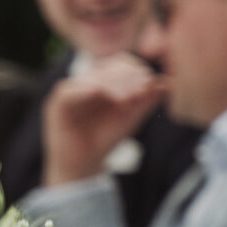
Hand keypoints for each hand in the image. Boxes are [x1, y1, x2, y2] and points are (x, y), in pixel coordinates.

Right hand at [42, 55, 166, 185]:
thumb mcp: (131, 118)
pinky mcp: (57, 103)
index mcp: (103, 80)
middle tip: (140, 91)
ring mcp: (71, 90)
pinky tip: (106, 96)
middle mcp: (87, 80)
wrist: (84, 165)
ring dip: (113, 83)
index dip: (137, 70)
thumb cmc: (106, 139)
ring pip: (93, 76)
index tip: (150, 84)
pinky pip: (71, 90)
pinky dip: (90, 90)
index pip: (122, 62)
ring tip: (126, 99)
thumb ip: (146, 100)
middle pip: (109, 65)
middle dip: (128, 76)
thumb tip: (168, 82)